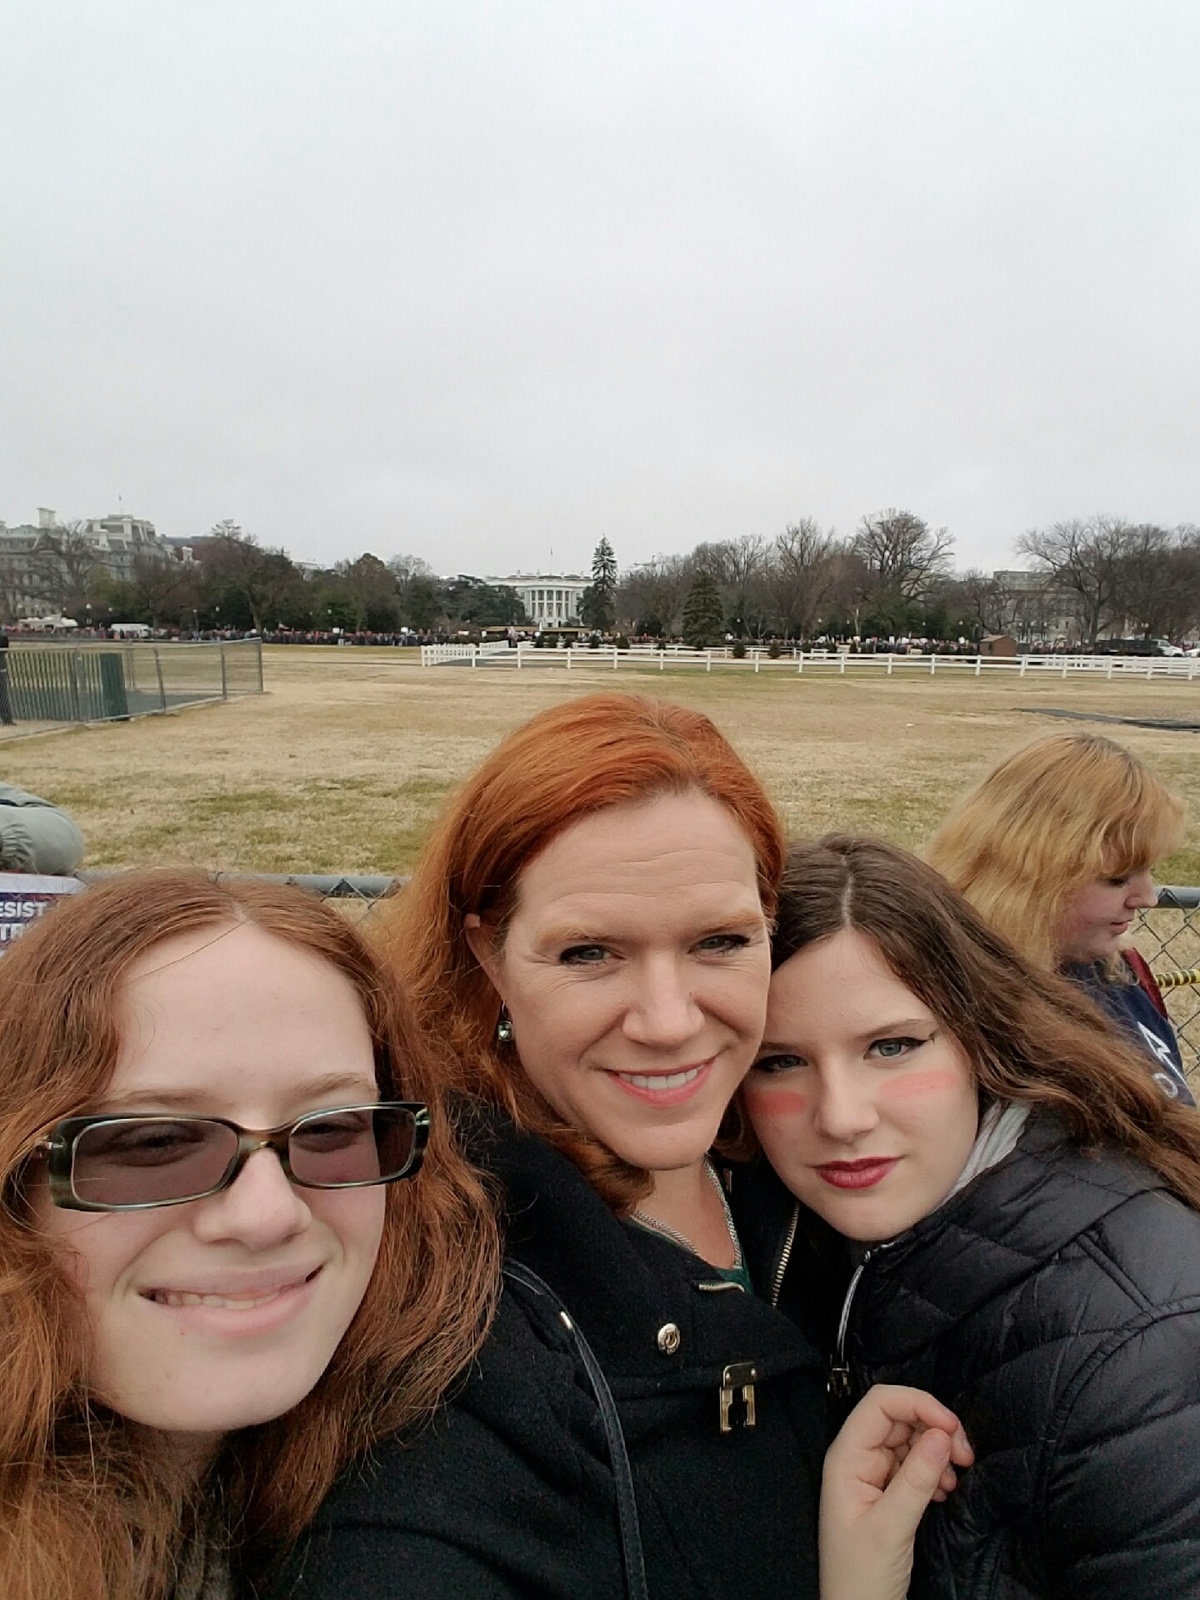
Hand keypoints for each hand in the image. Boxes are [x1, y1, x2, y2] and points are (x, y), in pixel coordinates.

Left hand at [819, 1384, 972, 1599]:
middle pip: (899, 1418)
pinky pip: (914, 1465)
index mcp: (846, 1457)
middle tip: (965, 1455)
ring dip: (938, 1451)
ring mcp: (874, 1475)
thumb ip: (916, 1478)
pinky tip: (945, 1490)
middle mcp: (858, 1459)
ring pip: (911, 1441)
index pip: (880, 1404)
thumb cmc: (862, 1577)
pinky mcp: (889, 1494)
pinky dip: (935, 1470)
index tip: (952, 1427)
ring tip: (955, 1478)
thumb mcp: (891, 1527)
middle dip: (935, 1428)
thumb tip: (943, 1434)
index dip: (917, 1404)